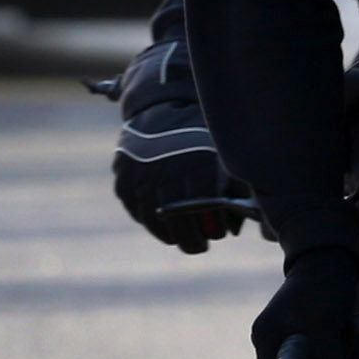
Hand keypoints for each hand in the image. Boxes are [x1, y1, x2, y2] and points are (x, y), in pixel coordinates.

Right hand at [113, 106, 249, 251]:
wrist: (161, 112)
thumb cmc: (200, 137)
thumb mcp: (224, 154)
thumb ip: (235, 189)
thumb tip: (234, 227)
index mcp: (198, 164)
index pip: (205, 209)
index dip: (212, 227)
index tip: (218, 234)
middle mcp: (167, 171)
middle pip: (178, 220)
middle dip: (191, 240)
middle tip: (199, 246)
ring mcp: (141, 177)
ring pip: (154, 220)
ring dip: (168, 234)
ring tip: (179, 238)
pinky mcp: (123, 181)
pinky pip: (136, 210)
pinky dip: (149, 221)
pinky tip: (161, 223)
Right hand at [251, 246, 358, 358]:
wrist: (332, 258)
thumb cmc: (324, 288)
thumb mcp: (326, 323)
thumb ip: (326, 356)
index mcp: (266, 338)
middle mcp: (274, 339)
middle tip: (346, 336)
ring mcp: (292, 335)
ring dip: (343, 351)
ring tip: (350, 327)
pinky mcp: (312, 331)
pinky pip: (330, 351)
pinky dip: (346, 343)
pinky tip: (354, 327)